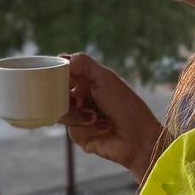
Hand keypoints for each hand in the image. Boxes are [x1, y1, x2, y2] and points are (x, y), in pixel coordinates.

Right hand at [60, 52, 165, 182]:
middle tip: (78, 101)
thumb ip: (82, 63)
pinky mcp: (81, 137)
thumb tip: (62, 57)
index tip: (55, 78)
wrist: (139, 136)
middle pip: (56, 96)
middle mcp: (82, 99)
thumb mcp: (104, 77)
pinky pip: (72, 132)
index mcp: (87, 83)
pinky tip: (104, 129)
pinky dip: (88, 130)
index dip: (56, 77)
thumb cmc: (125, 104)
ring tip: (96, 117)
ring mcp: (81, 119)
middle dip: (65, 99)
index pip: (63, 76)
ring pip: (62, 115)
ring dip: (79, 116)